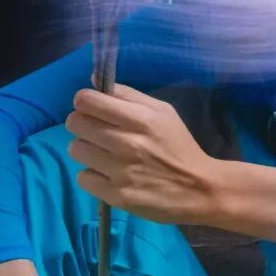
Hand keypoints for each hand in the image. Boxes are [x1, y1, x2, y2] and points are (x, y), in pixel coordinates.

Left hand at [65, 83, 219, 224]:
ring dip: (86, 150)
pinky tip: (108, 175)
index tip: (93, 108)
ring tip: (103, 155)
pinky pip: (83, 177)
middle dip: (82, 124)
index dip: (84, 102)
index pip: (87, 100)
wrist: (199, 189)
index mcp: (140, 119)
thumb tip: (92, 80)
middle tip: (96, 132)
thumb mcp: (163, 112)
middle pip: (75, 123)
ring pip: (75, 149)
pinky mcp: (116, 195)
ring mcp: (119, 171)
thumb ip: (128, 95)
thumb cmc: (179, 146)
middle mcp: (126, 143)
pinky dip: (92, 176)